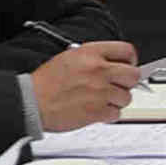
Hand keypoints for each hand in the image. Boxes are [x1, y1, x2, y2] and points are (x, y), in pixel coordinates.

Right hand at [27, 41, 144, 133]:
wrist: (32, 101)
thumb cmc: (45, 82)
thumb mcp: (68, 58)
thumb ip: (93, 58)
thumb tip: (112, 63)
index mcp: (91, 53)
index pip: (126, 51)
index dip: (130, 60)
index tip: (127, 66)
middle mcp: (98, 70)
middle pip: (133, 75)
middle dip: (127, 82)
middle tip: (118, 85)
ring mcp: (100, 91)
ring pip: (127, 97)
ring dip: (117, 100)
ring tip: (101, 100)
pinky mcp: (97, 111)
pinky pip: (117, 113)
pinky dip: (108, 114)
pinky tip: (97, 110)